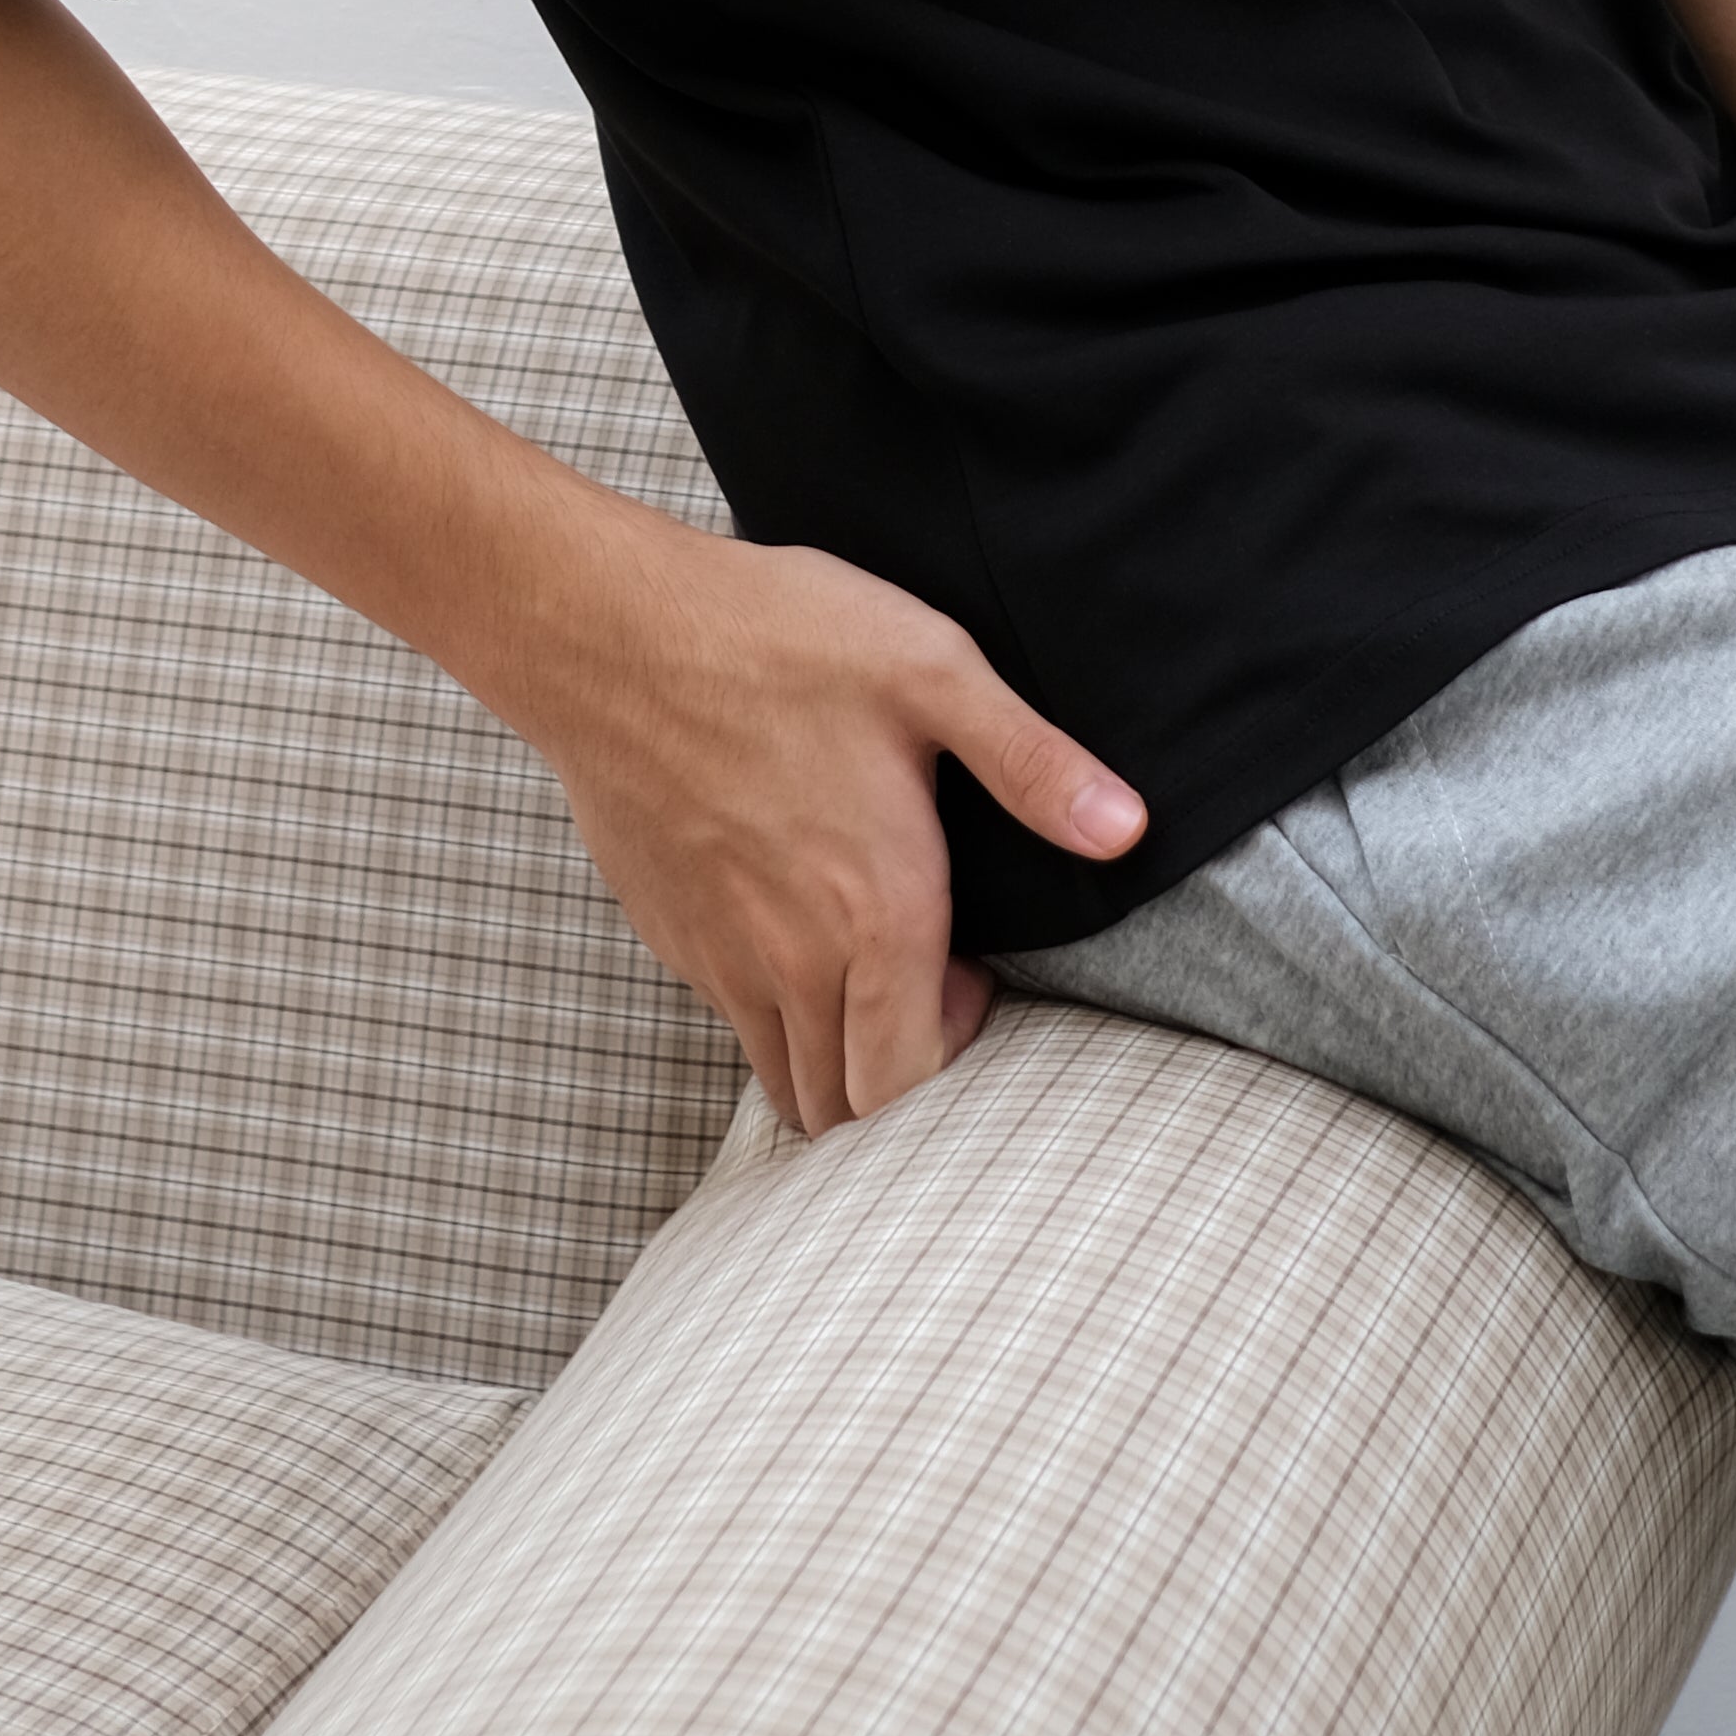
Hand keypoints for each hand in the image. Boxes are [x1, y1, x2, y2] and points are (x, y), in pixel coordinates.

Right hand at [521, 511, 1144, 1137]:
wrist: (609, 631)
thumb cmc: (773, 638)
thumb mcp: (931, 670)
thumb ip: (1033, 763)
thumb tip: (1127, 829)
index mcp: (875, 912)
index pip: (917, 1080)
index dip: (959, 1049)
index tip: (968, 969)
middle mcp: (794, 960)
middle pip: (851, 1105)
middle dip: (902, 1077)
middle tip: (922, 983)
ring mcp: (720, 958)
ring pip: (787, 1079)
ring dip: (835, 1060)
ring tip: (862, 974)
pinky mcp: (669, 936)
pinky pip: (731, 1023)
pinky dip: (772, 1018)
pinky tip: (791, 933)